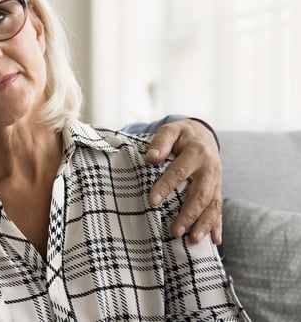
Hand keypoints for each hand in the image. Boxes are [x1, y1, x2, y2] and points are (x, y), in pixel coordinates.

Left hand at [145, 119, 222, 244]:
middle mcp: (210, 168)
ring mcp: (217, 180)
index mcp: (197, 152)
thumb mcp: (171, 131)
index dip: (166, 186)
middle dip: (188, 214)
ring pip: (212, 204)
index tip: (152, 201)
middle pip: (201, 194)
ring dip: (204, 223)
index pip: (179, 172)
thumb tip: (151, 157)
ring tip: (193, 240)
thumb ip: (161, 141)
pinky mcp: (218, 189)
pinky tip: (215, 240)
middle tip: (175, 231)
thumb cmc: (182, 135)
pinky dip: (217, 225)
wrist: (203, 134)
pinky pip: (219, 208)